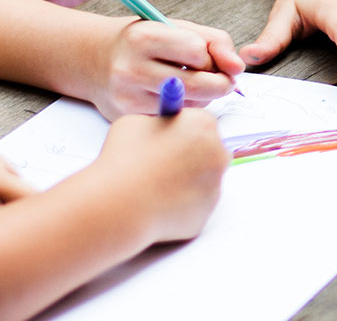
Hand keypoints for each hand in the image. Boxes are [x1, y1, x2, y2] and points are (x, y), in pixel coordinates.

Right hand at [90, 17, 244, 119]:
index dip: (208, 55)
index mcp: (143, 37)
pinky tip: (172, 99)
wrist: (96, 61)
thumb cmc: (144, 42)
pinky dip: (183, 111)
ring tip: (189, 85)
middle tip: (221, 79)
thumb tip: (238, 68)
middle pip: (198, 84)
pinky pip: (174, 120)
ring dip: (202, 98)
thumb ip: (215, 41)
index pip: (197, 51)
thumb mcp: (176, 28)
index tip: (204, 56)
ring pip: (190, 106)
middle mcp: (131, 69)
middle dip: (219, 83)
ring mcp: (128, 98)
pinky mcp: (130, 120)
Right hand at [96, 110, 228, 244]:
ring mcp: (215, 186)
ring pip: (203, 179)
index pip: (201, 122)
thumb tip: (161, 129)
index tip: (169, 137)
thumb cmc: (124, 160)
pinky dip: (181, 203)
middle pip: (209, 150)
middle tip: (163, 162)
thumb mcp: (134, 123)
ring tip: (155, 185)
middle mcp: (217, 154)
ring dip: (186, 180)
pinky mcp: (205, 214)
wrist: (120, 205)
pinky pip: (195, 204)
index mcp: (202, 125)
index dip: (182, 129)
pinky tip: (158, 202)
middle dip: (190, 154)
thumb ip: (157, 123)